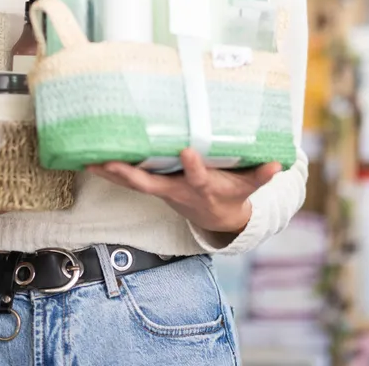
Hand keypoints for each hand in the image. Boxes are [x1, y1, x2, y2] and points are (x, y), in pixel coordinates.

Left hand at [87, 148, 280, 234]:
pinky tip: (89, 160)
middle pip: (151, 184)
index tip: (188, 151)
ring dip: (111, 173)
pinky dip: (109, 171)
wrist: (217, 217)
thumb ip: (261, 175)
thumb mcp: (249, 187)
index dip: (193, 166)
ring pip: (133, 183)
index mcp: (201, 187)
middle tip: (111, 163)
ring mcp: (162, 190)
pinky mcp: (152, 186)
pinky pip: (127, 180)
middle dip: (131, 174)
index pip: (198, 177)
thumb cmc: (232, 194)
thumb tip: (280, 163)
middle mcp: (177, 190)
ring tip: (88, 159)